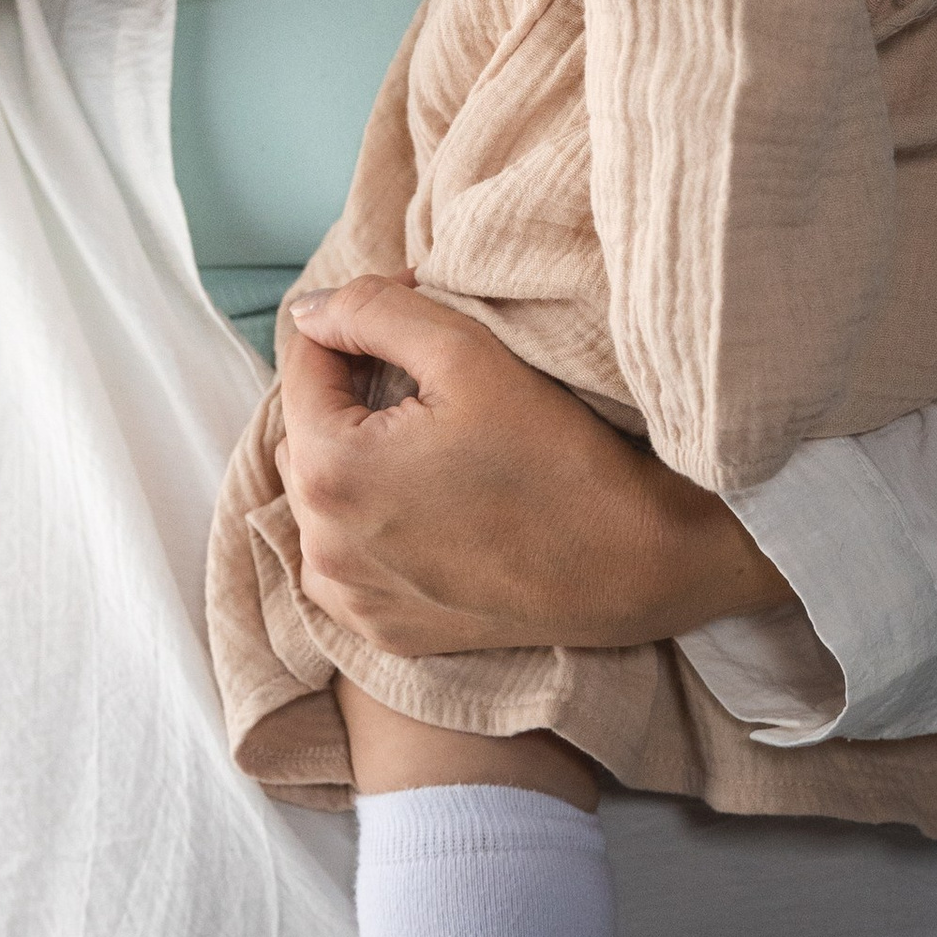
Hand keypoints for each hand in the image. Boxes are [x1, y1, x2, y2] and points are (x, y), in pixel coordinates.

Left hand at [277, 275, 790, 655]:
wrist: (629, 563)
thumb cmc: (555, 452)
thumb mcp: (465, 353)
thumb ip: (372, 311)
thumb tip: (312, 309)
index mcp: (330, 469)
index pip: (306, 362)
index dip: (356, 321)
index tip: (413, 311)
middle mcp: (322, 545)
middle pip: (309, 428)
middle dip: (352, 389)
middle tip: (428, 373)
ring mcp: (349, 596)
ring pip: (322, 493)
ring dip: (356, 455)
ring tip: (430, 438)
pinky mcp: (381, 628)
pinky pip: (346, 556)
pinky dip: (369, 521)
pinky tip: (424, 501)